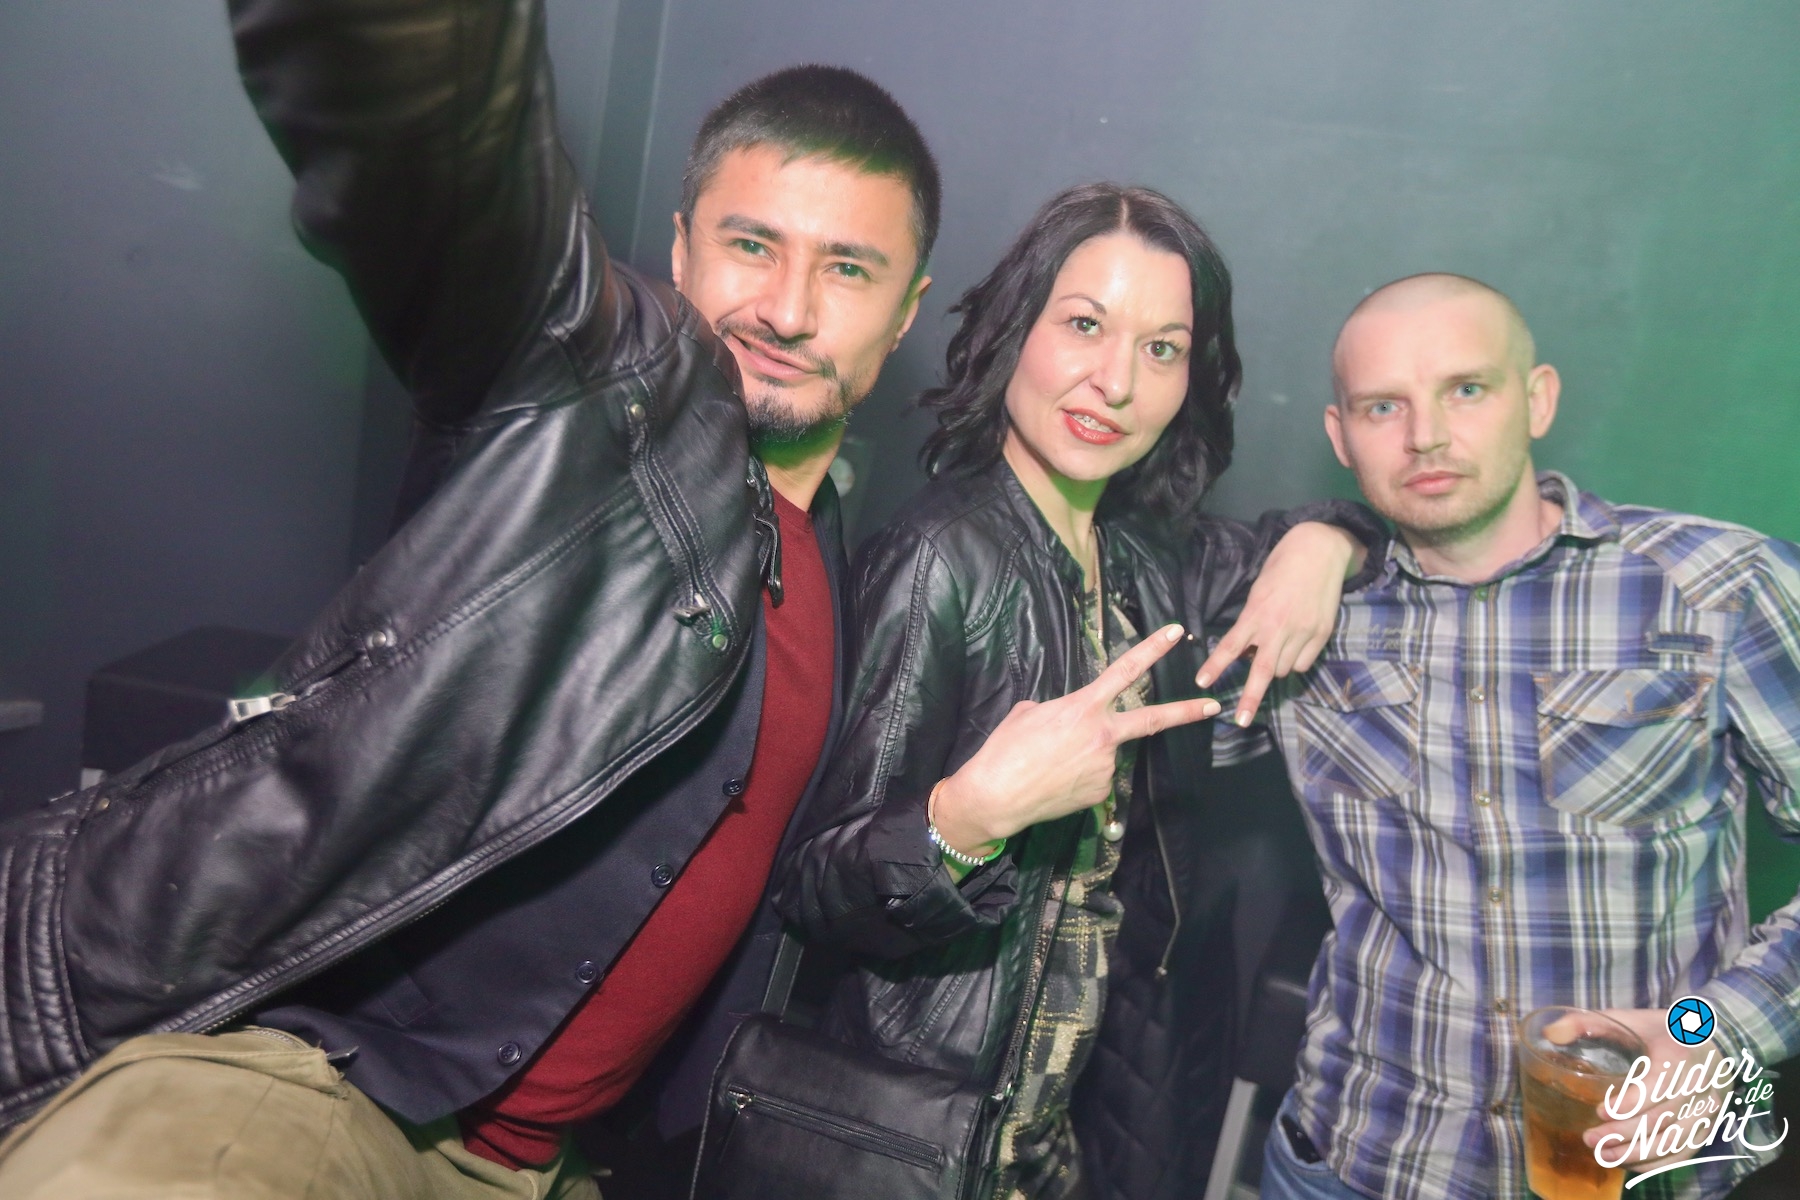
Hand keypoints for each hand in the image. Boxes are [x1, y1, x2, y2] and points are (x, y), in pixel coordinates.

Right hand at [932, 624, 1221, 853]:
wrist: (995, 796)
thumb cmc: (1005, 749)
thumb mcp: (1029, 713)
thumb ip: (1061, 710)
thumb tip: (1072, 722)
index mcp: (1084, 707)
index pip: (1125, 670)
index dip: (1152, 649)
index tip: (1176, 633)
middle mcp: (1103, 735)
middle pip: (1152, 719)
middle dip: (1186, 711)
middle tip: (1213, 705)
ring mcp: (1106, 767)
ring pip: (1104, 754)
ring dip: (1085, 756)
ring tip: (1050, 765)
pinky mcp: (1101, 792)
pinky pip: (1095, 778)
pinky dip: (1078, 778)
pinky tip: (1055, 782)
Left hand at [1196, 522, 1360, 724]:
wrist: (1319, 552)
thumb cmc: (1281, 569)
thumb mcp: (1258, 593)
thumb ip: (1252, 623)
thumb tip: (1248, 651)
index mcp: (1256, 613)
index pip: (1231, 645)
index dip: (1216, 665)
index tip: (1202, 682)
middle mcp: (1279, 627)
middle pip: (1262, 670)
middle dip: (1251, 698)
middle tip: (1242, 721)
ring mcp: (1303, 632)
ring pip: (1284, 669)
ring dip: (1274, 668)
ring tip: (1275, 649)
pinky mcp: (1321, 635)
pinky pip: (1303, 663)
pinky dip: (1295, 662)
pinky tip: (1294, 646)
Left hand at [1577, 1007, 1725, 1172]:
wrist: (1715, 1045)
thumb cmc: (1663, 1032)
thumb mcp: (1630, 1018)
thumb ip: (1589, 1023)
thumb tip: (1551, 1033)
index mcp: (1678, 1057)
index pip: (1659, 1086)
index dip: (1630, 1103)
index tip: (1600, 1111)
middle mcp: (1698, 1088)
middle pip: (1660, 1120)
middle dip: (1622, 1134)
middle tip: (1590, 1138)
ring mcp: (1704, 1113)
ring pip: (1672, 1143)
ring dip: (1636, 1154)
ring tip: (1603, 1155)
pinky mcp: (1705, 1129)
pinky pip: (1682, 1154)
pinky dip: (1654, 1163)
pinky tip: (1626, 1162)